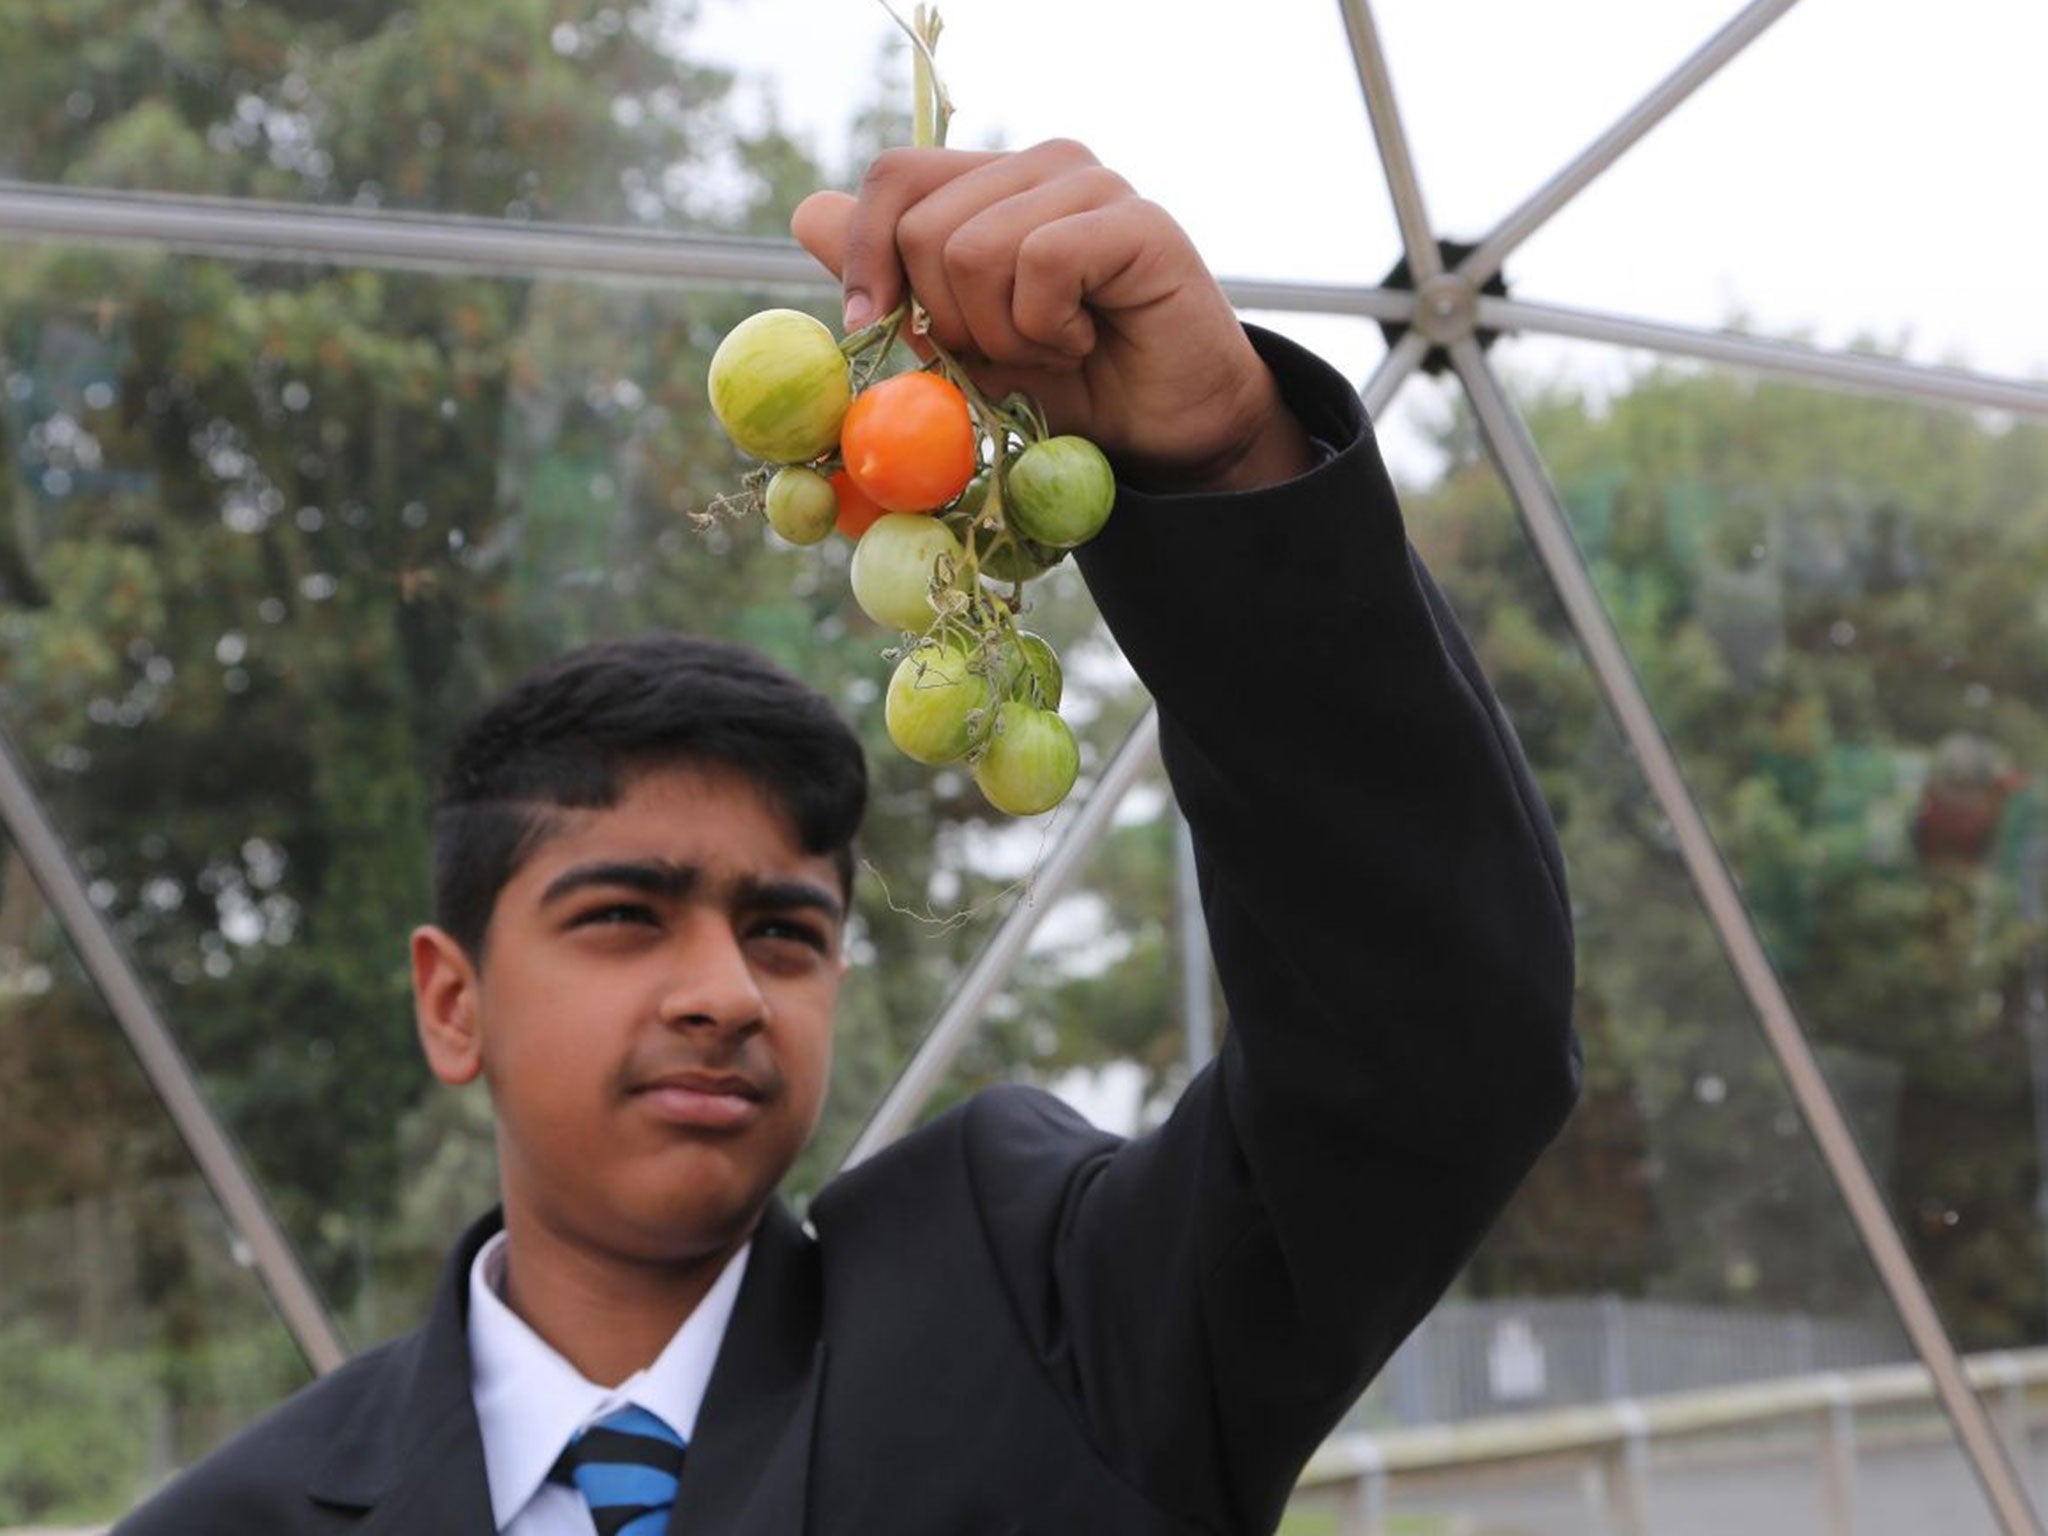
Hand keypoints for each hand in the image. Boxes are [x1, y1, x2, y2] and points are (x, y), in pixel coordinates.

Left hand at [790, 140, 1315, 493]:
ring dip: (1004, 335)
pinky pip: (1041, 265)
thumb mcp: (956, 344)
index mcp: (991, 185)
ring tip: (1057, 349)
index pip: (893, 176)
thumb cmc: (1067, 390)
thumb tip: (806, 213)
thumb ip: (892, 284)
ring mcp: (1091, 184)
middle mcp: (1039, 167)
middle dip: (949, 321)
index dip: (866, 254)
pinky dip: (1048, 329)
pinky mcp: (1135, 219)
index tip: (873, 327)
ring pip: (975, 250)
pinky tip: (1087, 341)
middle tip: (1011, 352)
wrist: (1163, 435)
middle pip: (924, 227)